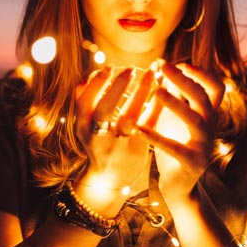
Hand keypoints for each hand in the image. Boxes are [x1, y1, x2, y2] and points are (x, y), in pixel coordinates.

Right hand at [75, 67, 154, 188]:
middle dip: (116, 88)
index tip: (109, 68)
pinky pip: (148, 125)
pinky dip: (156, 106)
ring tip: (151, 74)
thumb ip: (84, 102)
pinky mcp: (137, 150)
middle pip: (104, 111)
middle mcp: (98, 138)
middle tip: (130, 69)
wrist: (109, 178)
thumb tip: (87, 76)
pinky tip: (163, 90)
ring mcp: (118, 145)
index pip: (84, 103)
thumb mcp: (85, 126)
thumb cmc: (99, 143)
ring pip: (129, 118)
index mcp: (83, 128)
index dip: (96, 84)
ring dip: (141, 94)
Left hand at [138, 62, 224, 198]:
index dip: (202, 73)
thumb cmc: (175, 143)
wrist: (179, 183)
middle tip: (163, 66)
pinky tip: (139, 128)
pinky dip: (156, 137)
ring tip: (156, 91)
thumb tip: (165, 66)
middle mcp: (210, 127)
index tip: (181, 63)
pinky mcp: (192, 162)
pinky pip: (174, 147)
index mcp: (208, 114)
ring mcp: (204, 145)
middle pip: (203, 97)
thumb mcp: (175, 116)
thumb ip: (174, 94)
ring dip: (175, 103)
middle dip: (183, 80)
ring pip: (194, 119)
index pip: (216, 87)